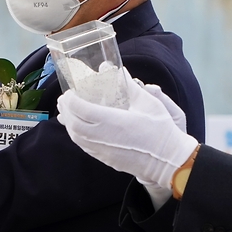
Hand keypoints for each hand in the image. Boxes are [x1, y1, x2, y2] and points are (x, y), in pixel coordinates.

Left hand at [56, 74, 197, 189]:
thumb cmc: (160, 131)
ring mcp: (102, 150)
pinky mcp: (105, 158)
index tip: (70, 92)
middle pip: (73, 123)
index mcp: (110, 120)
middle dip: (65, 110)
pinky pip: (84, 146)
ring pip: (76, 137)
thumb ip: (129, 86)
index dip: (70, 99)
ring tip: (68, 112)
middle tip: (64, 99)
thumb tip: (118, 70)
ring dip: (69, 123)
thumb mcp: (148, 102)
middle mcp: (101, 136)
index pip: (79, 108)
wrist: (167, 161)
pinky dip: (77, 135)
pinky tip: (80, 128)